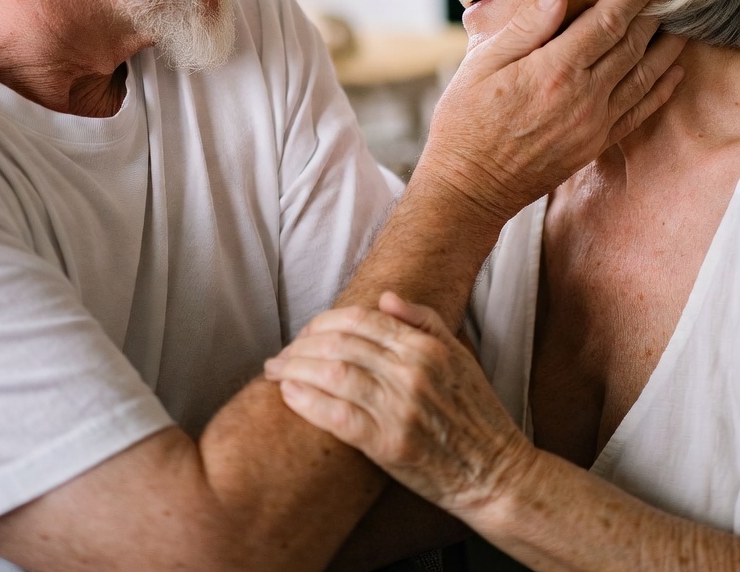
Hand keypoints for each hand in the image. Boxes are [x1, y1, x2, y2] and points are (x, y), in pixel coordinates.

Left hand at [265, 292, 529, 520]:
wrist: (495, 472)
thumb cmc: (476, 413)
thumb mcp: (459, 354)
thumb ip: (423, 320)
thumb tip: (385, 297)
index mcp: (426, 347)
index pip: (361, 320)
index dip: (325, 321)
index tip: (305, 331)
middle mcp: (411, 372)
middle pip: (340, 344)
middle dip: (302, 344)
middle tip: (282, 351)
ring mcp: (399, 409)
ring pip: (333, 375)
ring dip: (295, 369)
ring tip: (275, 370)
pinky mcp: (388, 445)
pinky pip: (336, 416)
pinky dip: (307, 401)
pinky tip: (288, 394)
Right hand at [419, 0, 684, 221]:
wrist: (470, 186)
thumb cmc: (465, 122)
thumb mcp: (480, 64)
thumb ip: (524, 28)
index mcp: (554, 69)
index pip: (607, 21)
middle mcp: (584, 96)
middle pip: (632, 44)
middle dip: (654, 10)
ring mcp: (594, 123)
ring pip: (644, 76)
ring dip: (666, 45)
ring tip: (679, 20)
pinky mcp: (596, 144)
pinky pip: (640, 111)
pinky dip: (662, 88)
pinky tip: (674, 71)